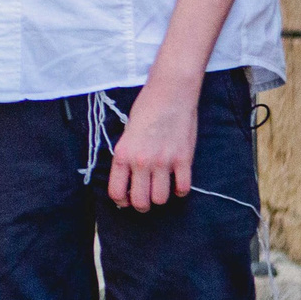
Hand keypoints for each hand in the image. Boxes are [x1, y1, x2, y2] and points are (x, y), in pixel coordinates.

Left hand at [109, 79, 196, 211]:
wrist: (169, 94)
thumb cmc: (146, 109)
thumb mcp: (127, 134)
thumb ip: (127, 157)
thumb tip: (128, 180)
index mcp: (123, 154)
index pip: (116, 192)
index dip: (121, 201)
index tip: (126, 200)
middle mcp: (141, 162)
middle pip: (140, 202)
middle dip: (141, 205)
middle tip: (145, 199)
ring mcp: (164, 162)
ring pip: (161, 199)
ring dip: (161, 197)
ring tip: (161, 188)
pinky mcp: (183, 160)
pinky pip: (183, 188)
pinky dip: (180, 190)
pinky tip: (177, 182)